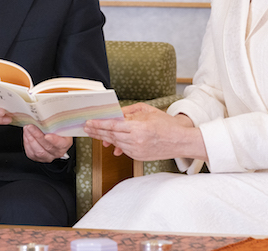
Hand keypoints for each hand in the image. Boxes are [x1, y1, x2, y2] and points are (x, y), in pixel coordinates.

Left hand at [22, 125, 73, 162]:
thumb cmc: (56, 128)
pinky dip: (27, 143)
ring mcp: (48, 157)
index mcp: (65, 143)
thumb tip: (47, 113)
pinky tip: (26, 134)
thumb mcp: (60, 124)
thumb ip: (55, 122)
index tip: (47, 135)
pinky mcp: (38, 158)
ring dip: (30, 139)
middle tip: (31, 126)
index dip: (54, 140)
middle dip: (37, 135)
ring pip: (38, 151)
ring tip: (27, 129)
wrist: (53, 135)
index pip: (61, 144)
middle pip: (47, 147)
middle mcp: (58, 152)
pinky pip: (31, 153)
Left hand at [83, 103, 205, 160]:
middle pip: (111, 136)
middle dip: (97, 131)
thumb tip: (116, 113)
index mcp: (138, 127)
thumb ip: (130, 111)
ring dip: (104, 138)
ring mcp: (137, 151)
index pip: (113, 126)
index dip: (99, 124)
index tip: (89, 122)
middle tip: (87, 127)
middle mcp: (136, 140)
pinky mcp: (138, 157)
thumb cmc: (166, 124)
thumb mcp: (148, 111)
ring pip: (115, 144)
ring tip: (95, 133)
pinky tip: (109, 141)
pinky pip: (123, 150)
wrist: (180, 141)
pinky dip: (116, 145)